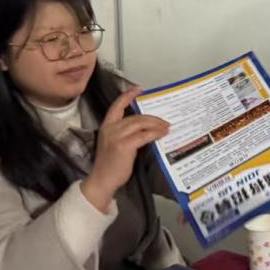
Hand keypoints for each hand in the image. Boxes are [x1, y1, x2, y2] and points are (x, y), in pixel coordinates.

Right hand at [81, 87, 169, 210]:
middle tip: (165, 122)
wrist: (102, 180)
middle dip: (152, 118)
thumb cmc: (110, 165)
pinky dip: (155, 133)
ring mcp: (117, 136)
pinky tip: (162, 134)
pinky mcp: (124, 145)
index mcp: (106, 126)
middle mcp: (110, 128)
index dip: (127, 96)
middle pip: (135, 117)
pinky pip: (144, 135)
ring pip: (141, 124)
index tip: (138, 89)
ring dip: (156, 125)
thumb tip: (145, 129)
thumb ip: (125, 134)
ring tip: (166, 128)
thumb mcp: (113, 144)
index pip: (116, 106)